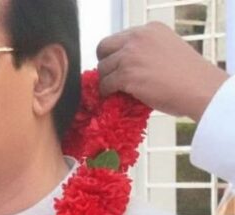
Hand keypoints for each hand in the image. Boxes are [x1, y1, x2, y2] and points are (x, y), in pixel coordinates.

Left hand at [97, 22, 228, 120]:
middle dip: (105, 62)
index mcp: (150, 29)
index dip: (116, 53)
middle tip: (110, 76)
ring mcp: (130, 56)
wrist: (201, 88)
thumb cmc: (189, 75)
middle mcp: (138, 38)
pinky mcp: (126, 75)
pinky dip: (107, 92)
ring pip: (102, 68)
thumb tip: (126, 62)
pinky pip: (105, 84)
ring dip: (107, 80)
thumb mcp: (168, 49)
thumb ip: (147, 49)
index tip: (118, 65)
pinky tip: (115, 96)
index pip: (119, 38)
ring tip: (116, 90)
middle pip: (103, 48)